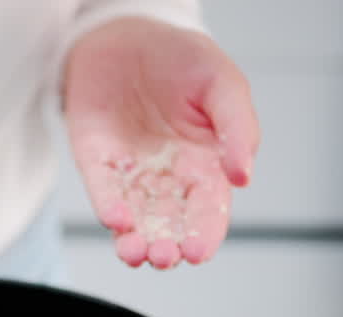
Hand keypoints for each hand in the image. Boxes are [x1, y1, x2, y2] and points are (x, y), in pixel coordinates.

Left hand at [63, 18, 259, 268]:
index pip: (209, 213)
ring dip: (134, 242)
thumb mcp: (223, 84)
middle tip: (165, 255)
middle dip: (167, 247)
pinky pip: (104, 193)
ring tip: (136, 251)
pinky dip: (109, 209)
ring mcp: (131, 174)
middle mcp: (168, 179)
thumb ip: (238, 128)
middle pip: (170, 226)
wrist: (127, 35)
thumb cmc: (182, 59)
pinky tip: (116, 219)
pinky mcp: (98, 164)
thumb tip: (244, 176)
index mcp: (206, 166)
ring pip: (134, 221)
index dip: (205, 236)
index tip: (199, 252)